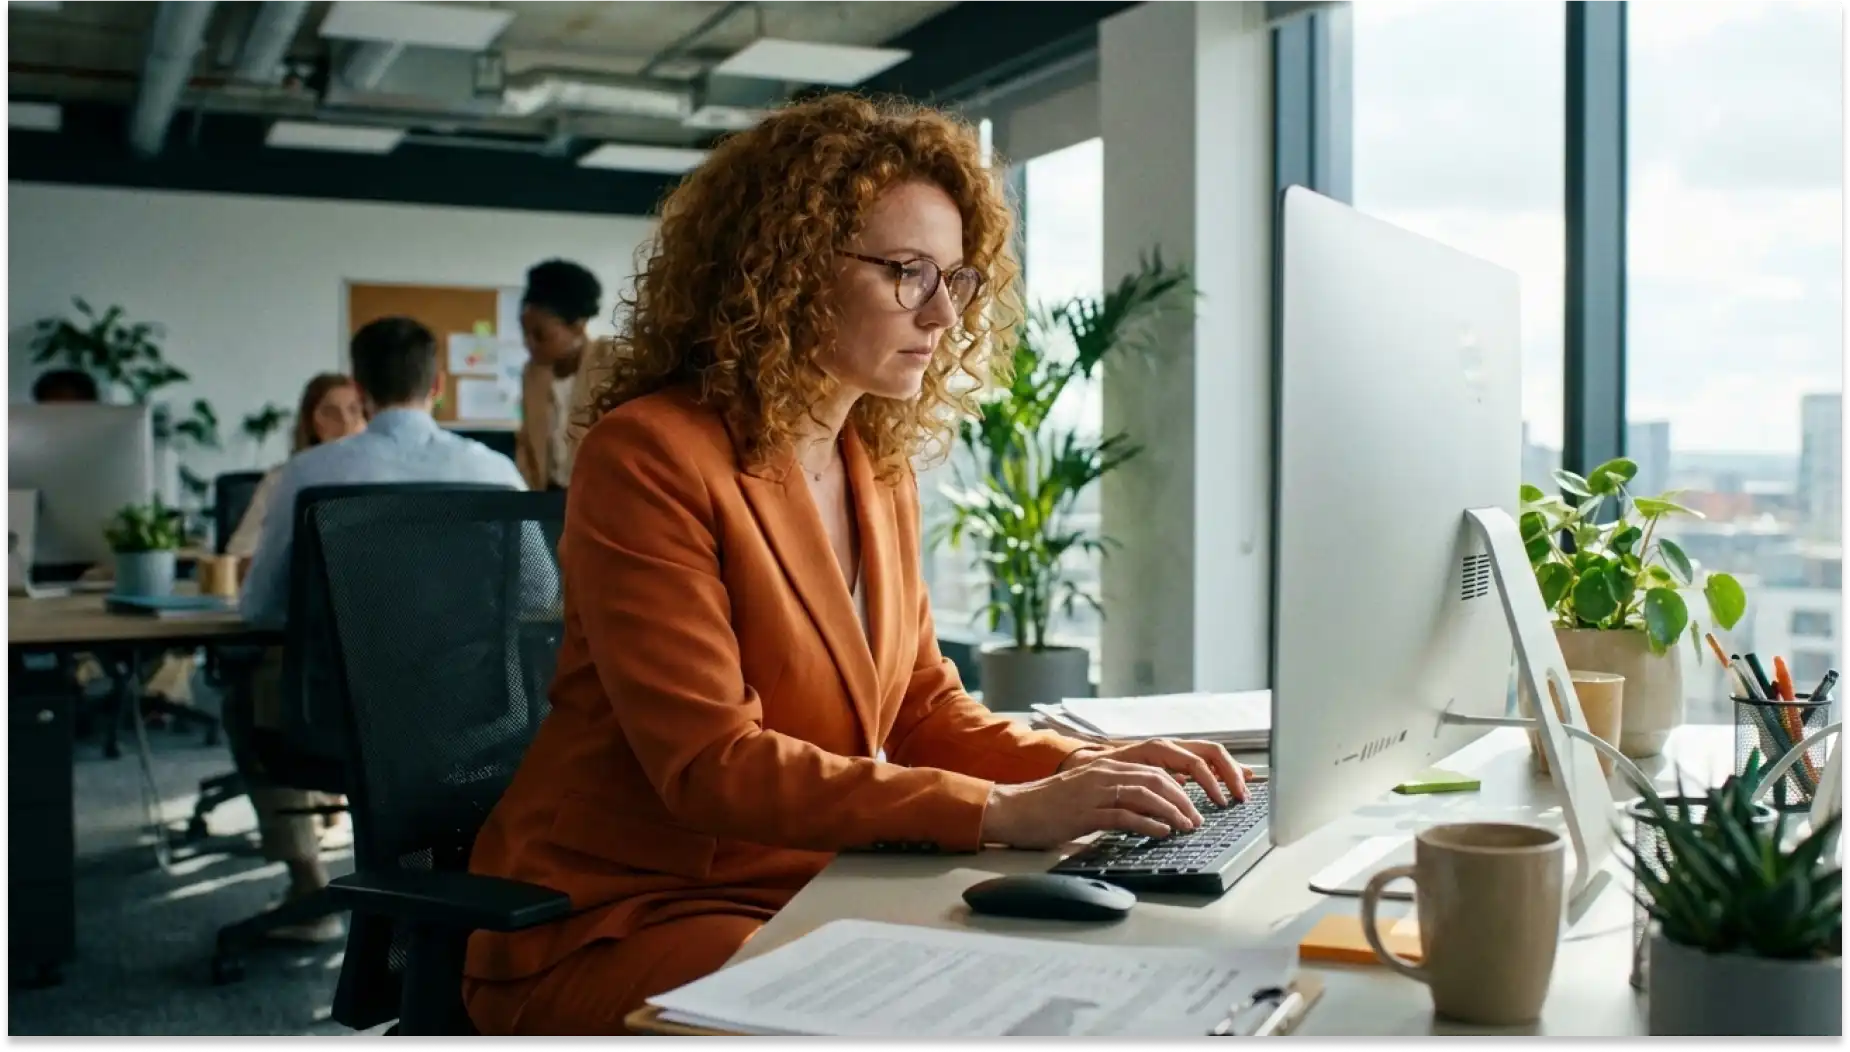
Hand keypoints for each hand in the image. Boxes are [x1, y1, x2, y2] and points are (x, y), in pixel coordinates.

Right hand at [980, 758, 1205, 849]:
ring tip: (1187, 827)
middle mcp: (1103, 774)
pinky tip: (1162, 833)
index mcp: (1105, 767)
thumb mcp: (1085, 794)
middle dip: (1183, 799)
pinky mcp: (1085, 812)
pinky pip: (1124, 815)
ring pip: (1145, 794)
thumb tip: (1145, 812)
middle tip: (1198, 819)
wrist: (1012, 809)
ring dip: (1172, 812)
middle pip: (1156, 779)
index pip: (1154, 770)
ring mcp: (1094, 792)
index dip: (1180, 787)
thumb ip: (1113, 796)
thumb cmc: (1047, 806)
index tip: (1194, 805)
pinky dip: (1148, 824)